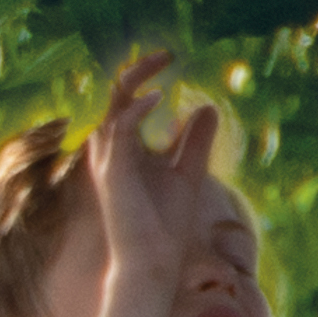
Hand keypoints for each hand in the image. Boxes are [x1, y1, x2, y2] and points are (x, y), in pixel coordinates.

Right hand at [80, 48, 220, 299]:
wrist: (152, 262)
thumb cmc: (165, 224)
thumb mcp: (189, 172)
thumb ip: (195, 142)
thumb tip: (208, 108)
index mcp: (126, 147)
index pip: (127, 100)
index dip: (144, 76)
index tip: (170, 59)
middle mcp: (112, 149)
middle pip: (115, 95)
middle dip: (137, 69)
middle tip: (167, 54)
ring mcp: (109, 159)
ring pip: (113, 106)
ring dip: (135, 80)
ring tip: (161, 63)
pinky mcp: (113, 171)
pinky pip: (118, 128)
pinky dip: (136, 109)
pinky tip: (159, 99)